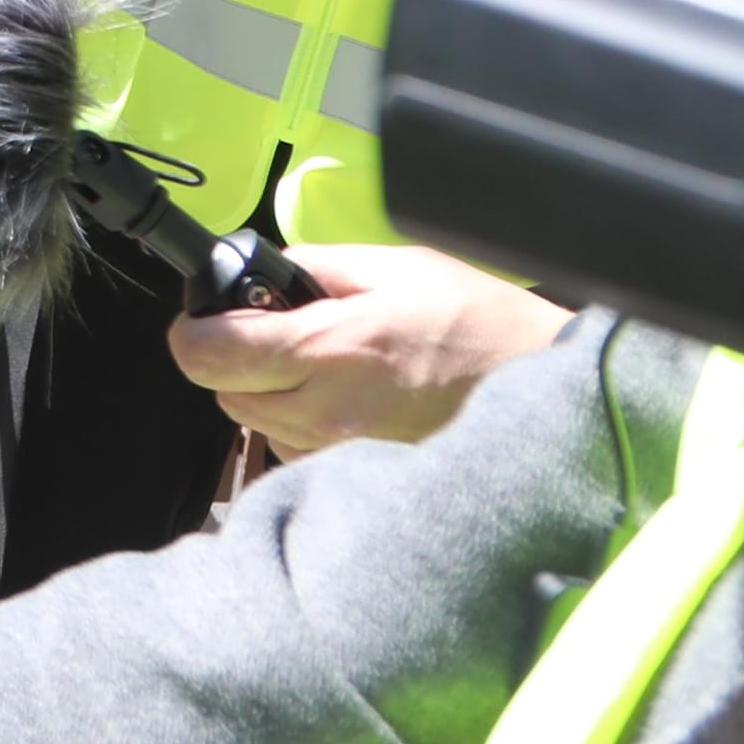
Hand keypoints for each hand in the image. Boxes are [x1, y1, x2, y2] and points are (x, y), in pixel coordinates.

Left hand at [164, 243, 567, 456]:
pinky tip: (345, 399)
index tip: (204, 318)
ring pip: (258, 426)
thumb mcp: (396, 266)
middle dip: (233, 361)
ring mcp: (345, 453)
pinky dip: (302, 424)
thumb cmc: (481, 324)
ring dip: (267, 394)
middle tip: (275, 334)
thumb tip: (264, 270)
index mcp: (331, 349)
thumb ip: (316, 266)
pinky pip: (300, 450)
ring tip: (322, 366)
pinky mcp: (363, 477)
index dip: (193, 331)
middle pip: (224, 394)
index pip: (209, 355)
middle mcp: (329, 412)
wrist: (549, 392)